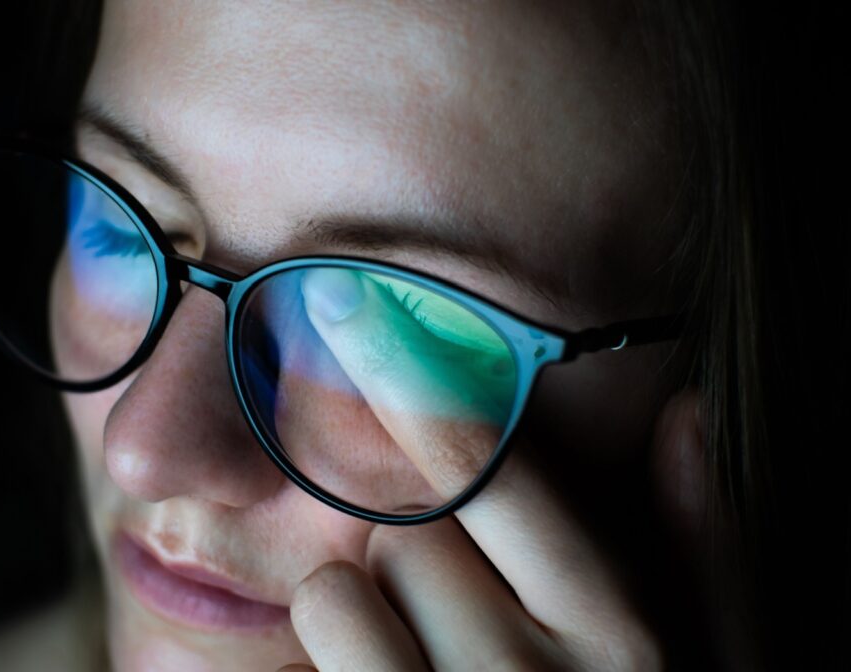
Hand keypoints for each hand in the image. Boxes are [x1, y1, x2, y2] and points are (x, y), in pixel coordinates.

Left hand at [278, 269, 702, 670]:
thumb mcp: (703, 655)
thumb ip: (701, 543)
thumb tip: (688, 411)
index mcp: (616, 635)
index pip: (486, 469)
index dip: (409, 378)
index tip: (345, 303)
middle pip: (405, 528)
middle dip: (418, 546)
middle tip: (459, 603)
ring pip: (339, 583)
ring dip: (367, 602)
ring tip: (422, 652)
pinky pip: (314, 633)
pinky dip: (330, 648)